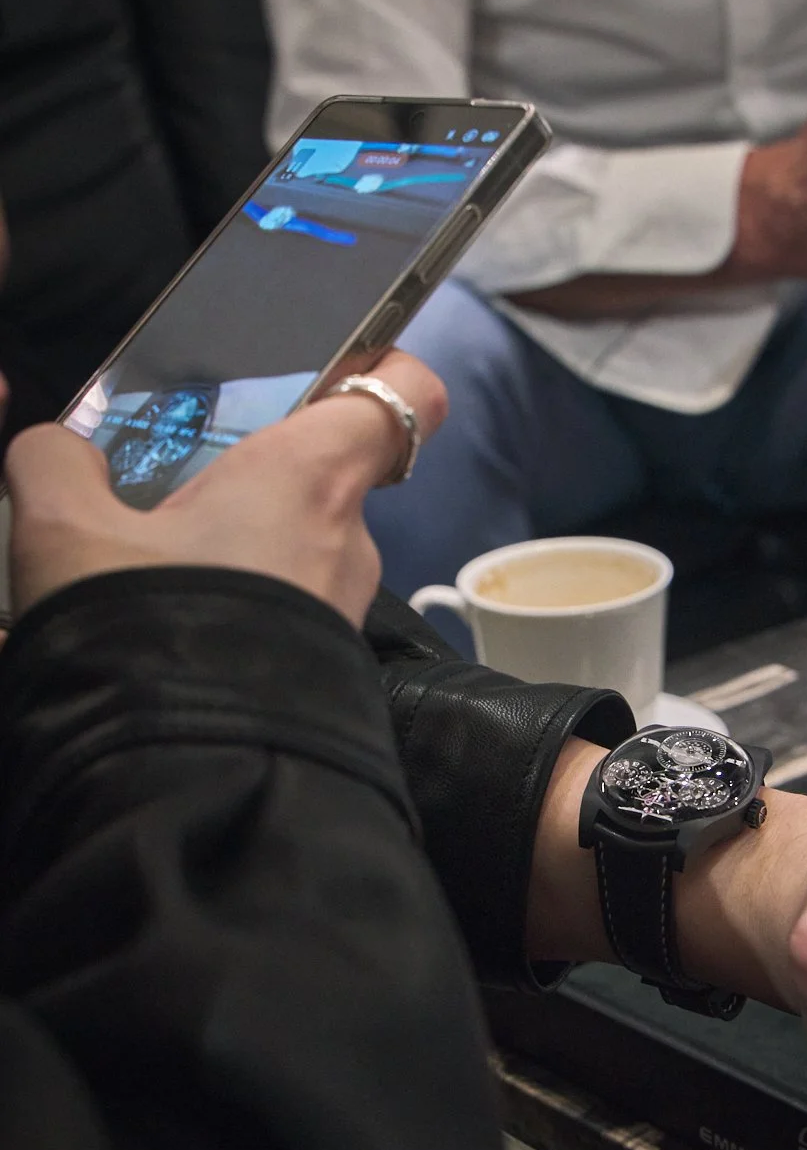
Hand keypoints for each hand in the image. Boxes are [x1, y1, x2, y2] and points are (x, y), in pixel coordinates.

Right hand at [4, 348, 446, 627]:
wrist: (194, 783)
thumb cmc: (152, 634)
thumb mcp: (64, 533)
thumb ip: (55, 465)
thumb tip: (57, 452)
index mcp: (310, 474)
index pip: (407, 390)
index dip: (382, 366)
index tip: (334, 369)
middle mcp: (349, 537)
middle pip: (326, 474)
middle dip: (255, 477)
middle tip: (174, 488)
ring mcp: (345, 608)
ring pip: (300, 548)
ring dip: (241, 549)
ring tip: (157, 570)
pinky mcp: (330, 668)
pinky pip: (286, 609)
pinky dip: (243, 605)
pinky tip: (177, 626)